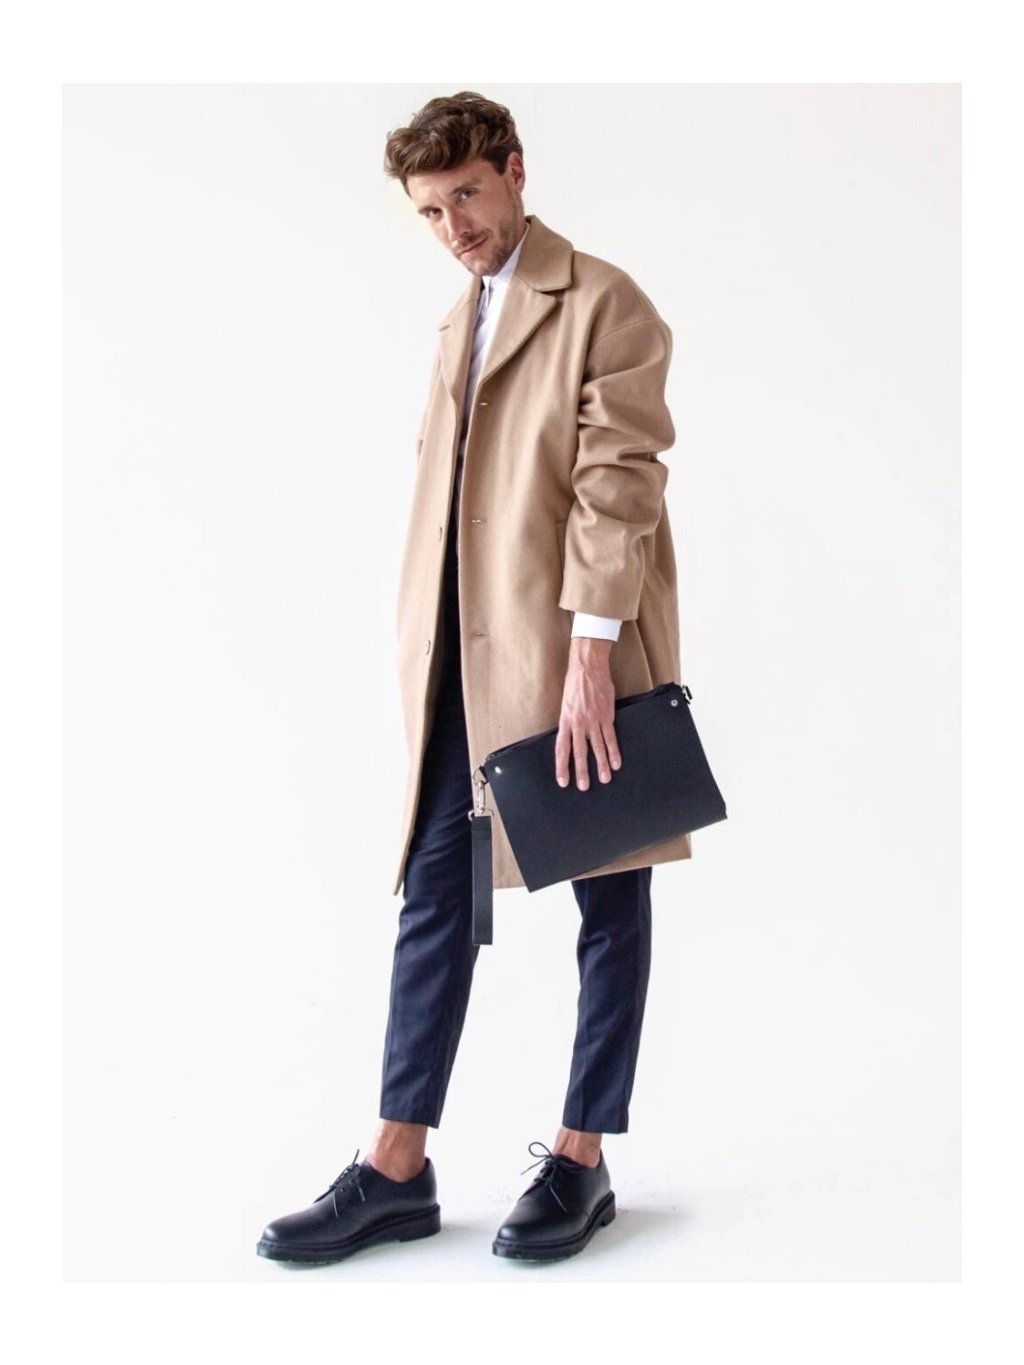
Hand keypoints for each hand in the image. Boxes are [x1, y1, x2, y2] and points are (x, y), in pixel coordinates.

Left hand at [555, 638, 621, 789]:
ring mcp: (593, 720)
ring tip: (605, 779)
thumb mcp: (566, 703)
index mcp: (565, 721)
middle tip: (584, 787)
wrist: (587, 667)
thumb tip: (572, 735)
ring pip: (597, 747)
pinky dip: (613, 751)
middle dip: (581, 771)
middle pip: (579, 752)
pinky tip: (616, 762)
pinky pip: (610, 737)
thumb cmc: (575, 683)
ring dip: (601, 765)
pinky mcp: (606, 716)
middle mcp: (578, 723)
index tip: (563, 781)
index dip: (562, 766)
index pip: (561, 748)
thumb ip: (569, 721)